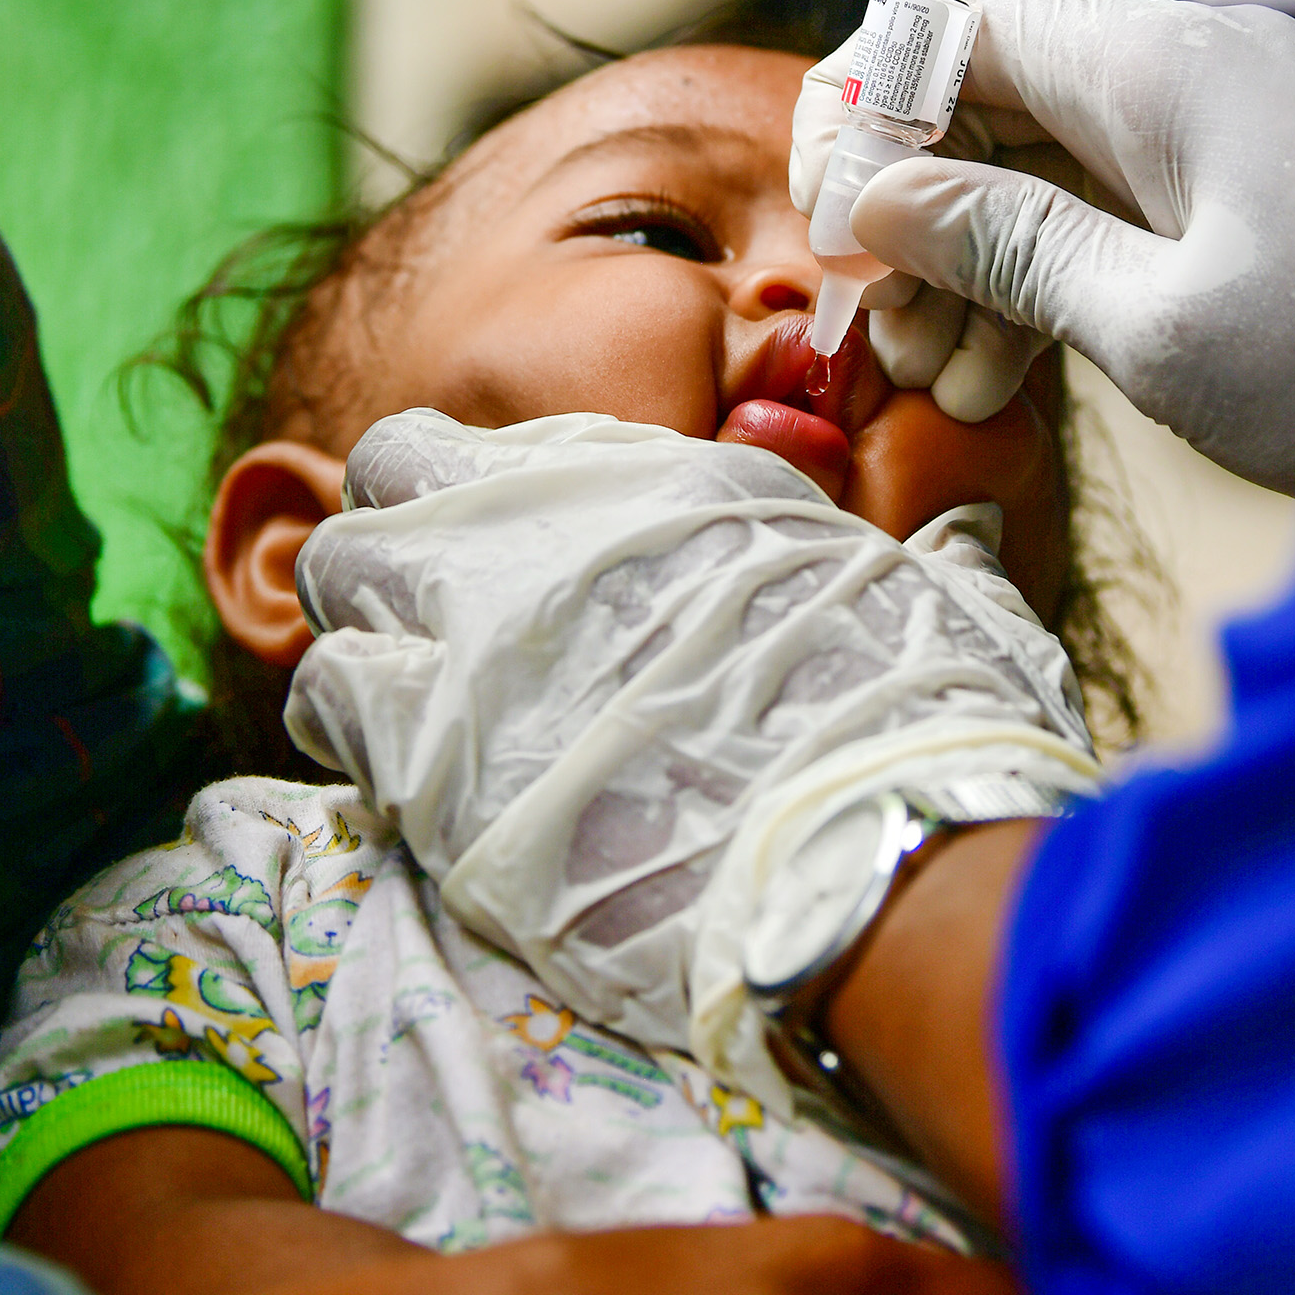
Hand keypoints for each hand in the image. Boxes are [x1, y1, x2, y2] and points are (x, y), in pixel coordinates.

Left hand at [287, 412, 1099, 1089]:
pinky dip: (351, 733)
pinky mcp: (431, 749)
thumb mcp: (929, 594)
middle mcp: (545, 529)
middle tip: (442, 629)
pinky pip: (325, 698)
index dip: (466, 492)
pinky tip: (406, 779)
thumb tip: (968, 518)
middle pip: (381, 486)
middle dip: (396, 549)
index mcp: (656, 482)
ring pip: (332, 581)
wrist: (864, 854)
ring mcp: (474, 629)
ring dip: (365, 635)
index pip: (481, 440)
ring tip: (413, 708)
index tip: (498, 552)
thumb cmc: (917, 726)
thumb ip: (922, 543)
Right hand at [792, 0, 1294, 493]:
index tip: (825, 222)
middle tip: (870, 330)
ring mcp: (1230, 130)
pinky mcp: (1260, 196)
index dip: (861, 103)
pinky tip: (1003, 383)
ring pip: (1046, 163)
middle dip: (912, 206)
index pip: (952, 17)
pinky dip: (1051, 280)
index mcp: (1161, 65)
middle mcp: (1192, 69)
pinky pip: (1116, 209)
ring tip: (934, 381)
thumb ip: (1008, 251)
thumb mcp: (1160, 331)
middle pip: (990, 93)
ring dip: (973, 263)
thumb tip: (871, 201)